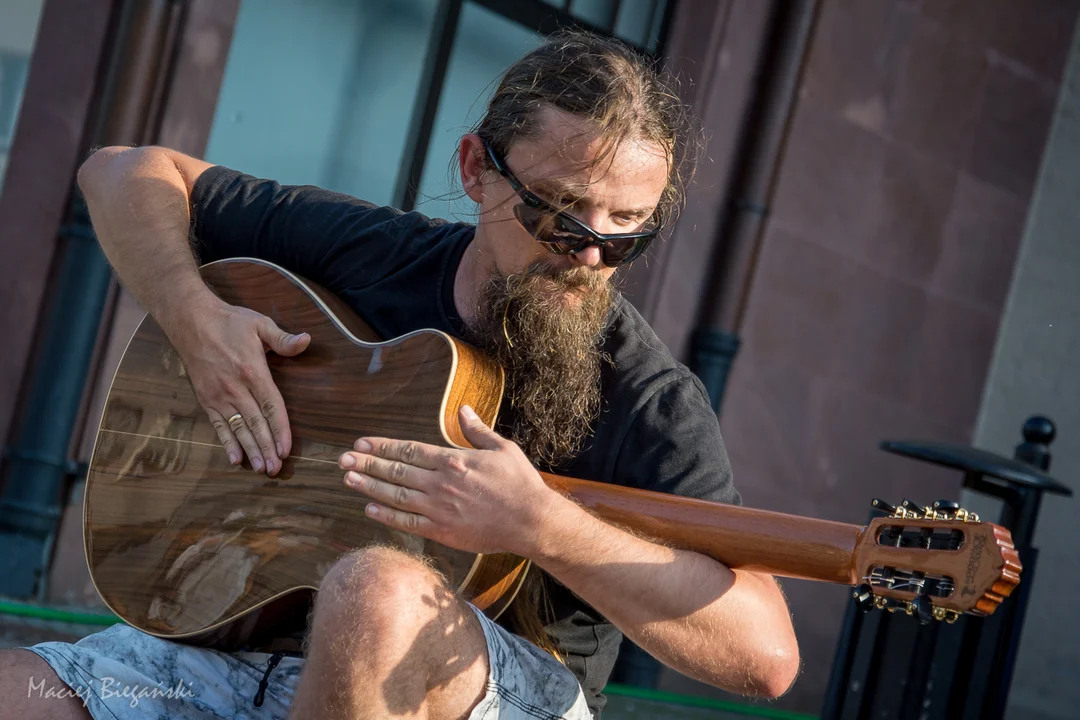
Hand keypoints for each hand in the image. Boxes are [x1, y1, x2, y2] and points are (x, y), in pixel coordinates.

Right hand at [175, 300, 308, 474]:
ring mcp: (218, 395)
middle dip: (266, 448)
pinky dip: (226, 442)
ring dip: (250, 450)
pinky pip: (218, 425)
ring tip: (260, 469)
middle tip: (275, 469)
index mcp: (252, 371)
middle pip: (255, 423)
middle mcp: (235, 388)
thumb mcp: (260, 324)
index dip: (280, 429)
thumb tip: (306, 341)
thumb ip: (283, 338)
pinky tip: (235, 458)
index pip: (271, 406)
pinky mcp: (205, 398)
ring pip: (238, 428)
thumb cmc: (229, 322)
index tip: (286, 449)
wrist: (190, 320)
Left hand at [338, 405, 558, 554]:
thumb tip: (462, 410)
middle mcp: (440, 484)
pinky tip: (369, 508)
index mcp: (452, 460)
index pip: (408, 450)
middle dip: (367, 463)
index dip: (382, 446)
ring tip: (348, 478)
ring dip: (369, 486)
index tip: (362, 442)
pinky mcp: (442, 531)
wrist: (531, 521)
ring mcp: (439, 509)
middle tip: (343, 459)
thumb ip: (477, 430)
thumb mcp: (502, 448)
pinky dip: (386, 516)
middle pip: (395, 471)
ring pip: (395, 496)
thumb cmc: (519, 482)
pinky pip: (407, 522)